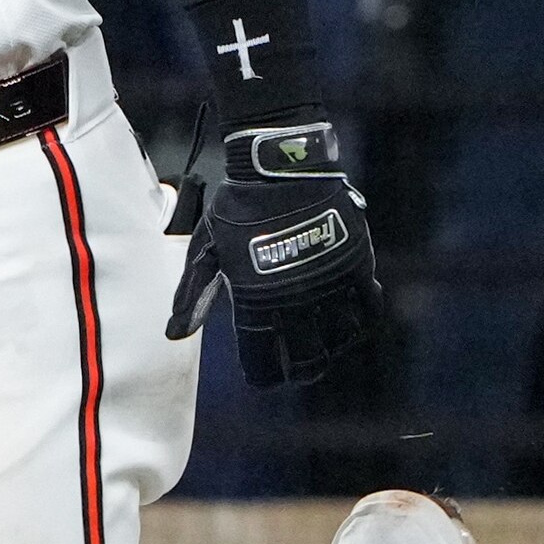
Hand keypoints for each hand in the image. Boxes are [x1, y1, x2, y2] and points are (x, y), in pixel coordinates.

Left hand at [166, 122, 383, 389]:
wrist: (278, 165)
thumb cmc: (237, 207)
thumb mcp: (207, 249)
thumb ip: (193, 294)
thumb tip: (174, 335)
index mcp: (255, 299)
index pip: (261, 359)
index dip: (262, 375)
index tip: (263, 377)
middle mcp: (295, 299)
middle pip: (307, 361)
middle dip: (301, 372)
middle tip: (298, 372)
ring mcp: (329, 283)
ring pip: (341, 340)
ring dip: (333, 349)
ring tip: (326, 347)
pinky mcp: (356, 263)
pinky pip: (369, 307)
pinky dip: (363, 320)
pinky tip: (352, 320)